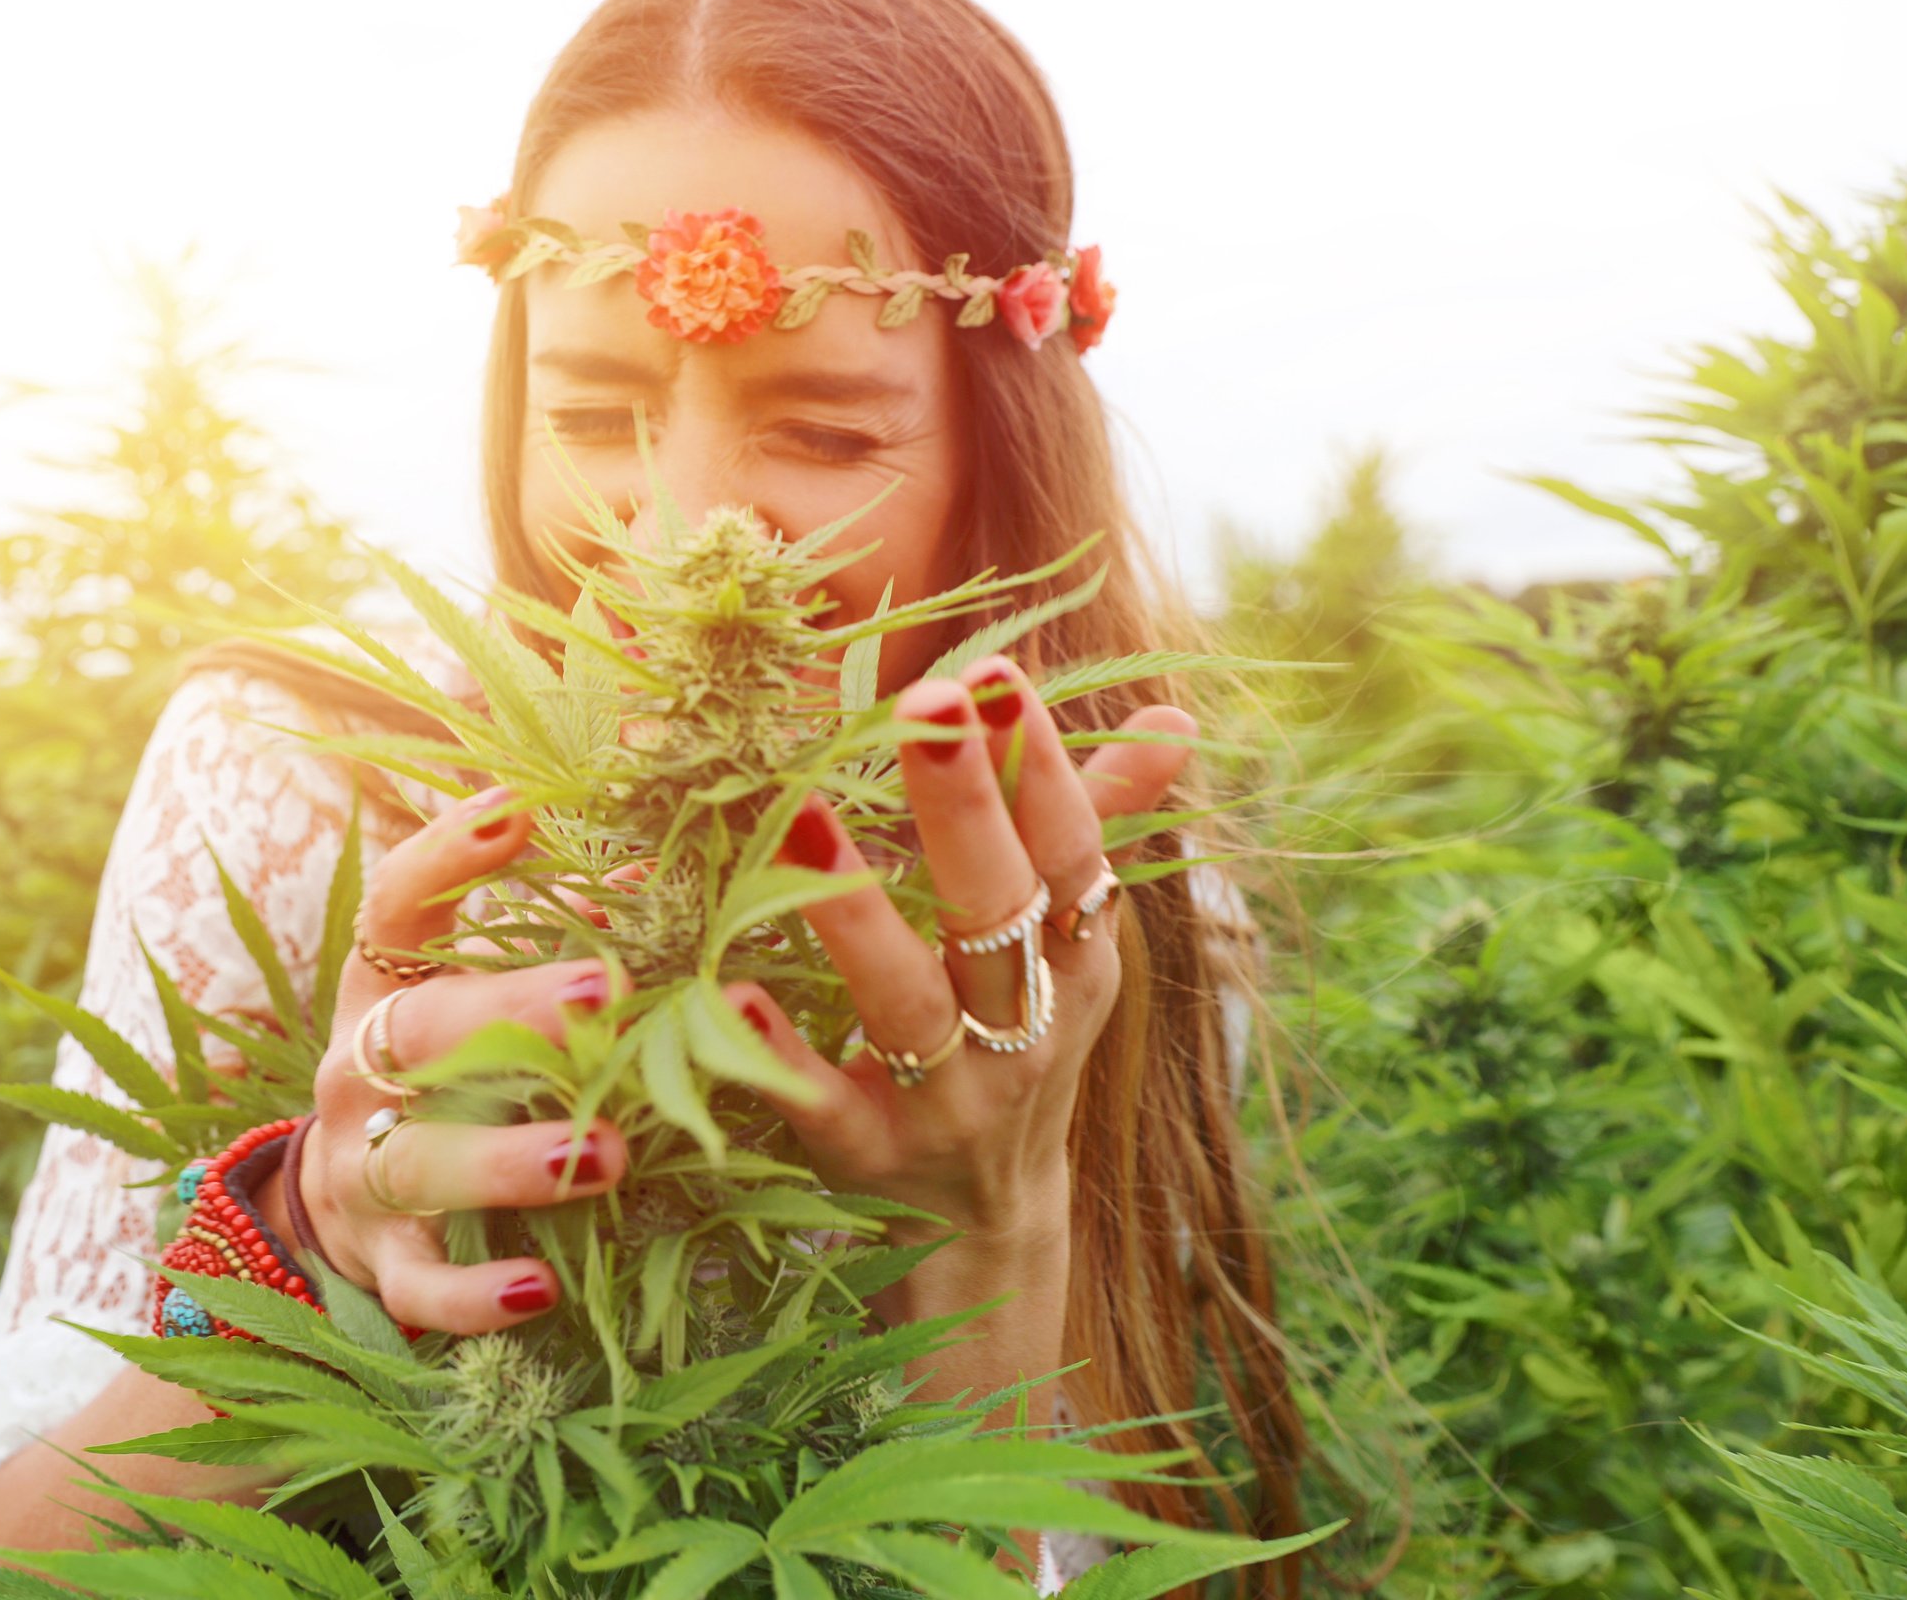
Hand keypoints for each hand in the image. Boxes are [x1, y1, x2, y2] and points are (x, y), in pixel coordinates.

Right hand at [297, 785, 629, 1333]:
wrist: (341, 1214)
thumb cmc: (443, 1083)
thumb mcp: (475, 1007)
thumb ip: (558, 942)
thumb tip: (661, 871)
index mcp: (387, 994)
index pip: (398, 910)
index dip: (449, 858)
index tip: (517, 809)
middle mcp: (361, 1075)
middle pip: (424, 1032)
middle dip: (513, 1011)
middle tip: (608, 990)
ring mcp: (363, 1175)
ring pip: (420, 1163)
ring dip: (507, 1161)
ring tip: (602, 1156)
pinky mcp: (382, 1267)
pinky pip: (420, 1288)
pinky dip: (476, 1295)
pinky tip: (543, 1289)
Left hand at [732, 654, 1195, 1244]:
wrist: (979, 1231)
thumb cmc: (1014, 1047)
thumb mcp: (1068, 949)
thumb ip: (1099, 823)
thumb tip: (1174, 718)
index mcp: (1076, 962)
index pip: (1069, 851)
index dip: (1039, 765)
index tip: (994, 675)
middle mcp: (1024, 1030)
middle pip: (998, 908)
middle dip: (965, 804)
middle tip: (925, 703)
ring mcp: (946, 1099)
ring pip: (908, 1001)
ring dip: (856, 913)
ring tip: (801, 819)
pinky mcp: (865, 1159)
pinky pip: (818, 1104)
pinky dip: (779, 1054)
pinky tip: (732, 992)